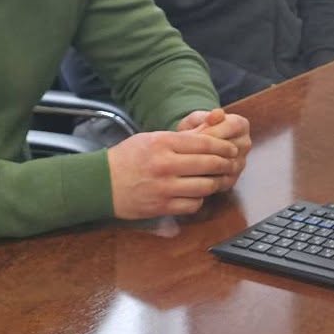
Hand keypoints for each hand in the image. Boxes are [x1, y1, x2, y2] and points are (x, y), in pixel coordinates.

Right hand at [107, 125, 244, 219]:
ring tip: (218, 179)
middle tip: (231, 164)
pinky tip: (197, 194)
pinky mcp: (161, 207)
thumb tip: (212, 126)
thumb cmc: (128, 157)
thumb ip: (181, 136)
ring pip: (205, 186)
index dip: (223, 147)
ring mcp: (164, 188)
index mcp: (162, 143)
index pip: (204, 143)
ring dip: (215, 183)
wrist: (101, 183)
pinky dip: (199, 199)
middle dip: (225, 164)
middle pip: (209, 164)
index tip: (231, 149)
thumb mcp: (151, 138)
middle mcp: (165, 165)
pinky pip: (192, 204)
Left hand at [176, 107, 252, 185]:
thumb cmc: (195, 129)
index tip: (191, 136)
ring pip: (226, 166)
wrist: (193, 148)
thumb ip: (205, 117)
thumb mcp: (197, 119)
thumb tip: (217, 113)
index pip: (232, 126)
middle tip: (185, 153)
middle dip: (206, 150)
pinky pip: (220, 181)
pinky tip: (190, 175)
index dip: (210, 131)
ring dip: (205, 166)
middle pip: (229, 147)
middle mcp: (245, 144)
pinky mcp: (231, 179)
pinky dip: (205, 179)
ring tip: (185, 164)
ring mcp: (240, 163)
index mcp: (240, 125)